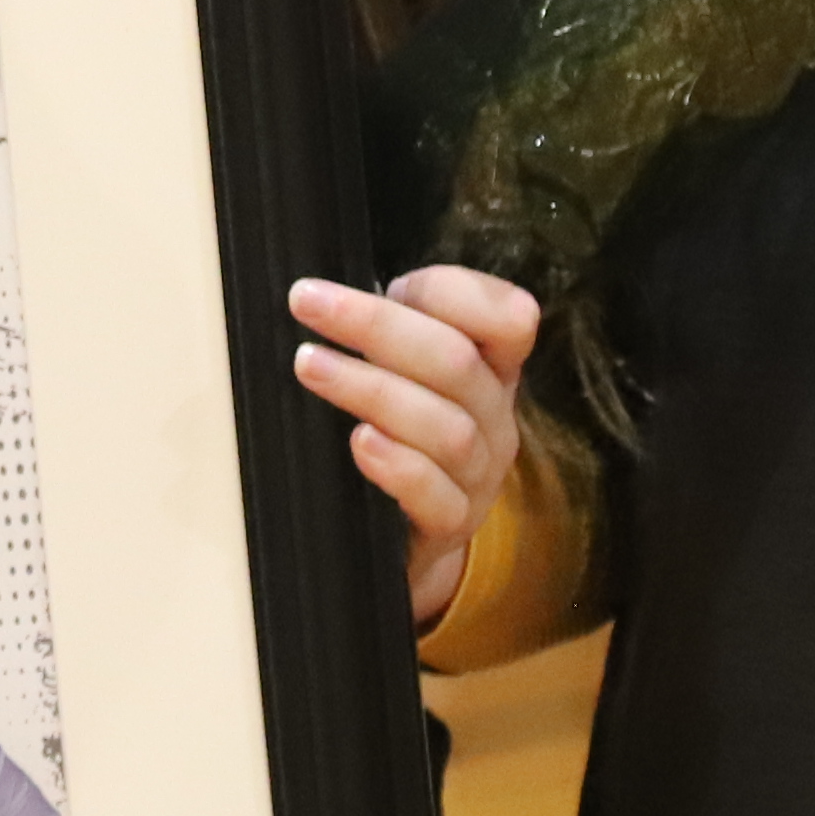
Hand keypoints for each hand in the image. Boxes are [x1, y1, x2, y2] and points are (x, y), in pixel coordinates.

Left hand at [288, 266, 538, 632]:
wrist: (411, 533)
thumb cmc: (399, 432)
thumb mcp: (405, 373)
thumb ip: (391, 333)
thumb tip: (325, 293)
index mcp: (493, 368)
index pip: (506, 316)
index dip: (450, 291)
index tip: (389, 282)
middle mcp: (495, 417)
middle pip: (457, 362)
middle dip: (377, 324)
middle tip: (308, 302)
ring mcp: (479, 474)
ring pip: (447, 427)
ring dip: (373, 389)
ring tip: (310, 366)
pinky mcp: (451, 524)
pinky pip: (437, 496)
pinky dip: (399, 465)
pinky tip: (359, 442)